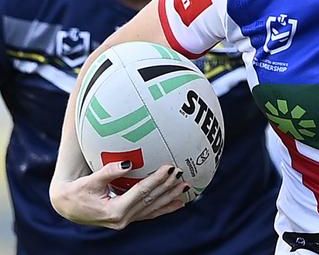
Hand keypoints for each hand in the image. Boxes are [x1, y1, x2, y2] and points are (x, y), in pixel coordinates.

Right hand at [50, 161, 188, 229]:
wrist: (67, 206)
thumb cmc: (76, 191)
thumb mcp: (90, 181)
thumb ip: (109, 172)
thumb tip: (128, 163)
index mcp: (114, 210)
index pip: (141, 192)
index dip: (156, 180)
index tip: (169, 167)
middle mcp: (122, 219)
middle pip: (150, 200)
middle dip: (168, 187)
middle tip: (182, 173)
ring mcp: (125, 221)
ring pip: (153, 208)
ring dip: (170, 198)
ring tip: (186, 187)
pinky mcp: (127, 218)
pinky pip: (149, 213)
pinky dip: (164, 208)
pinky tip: (177, 203)